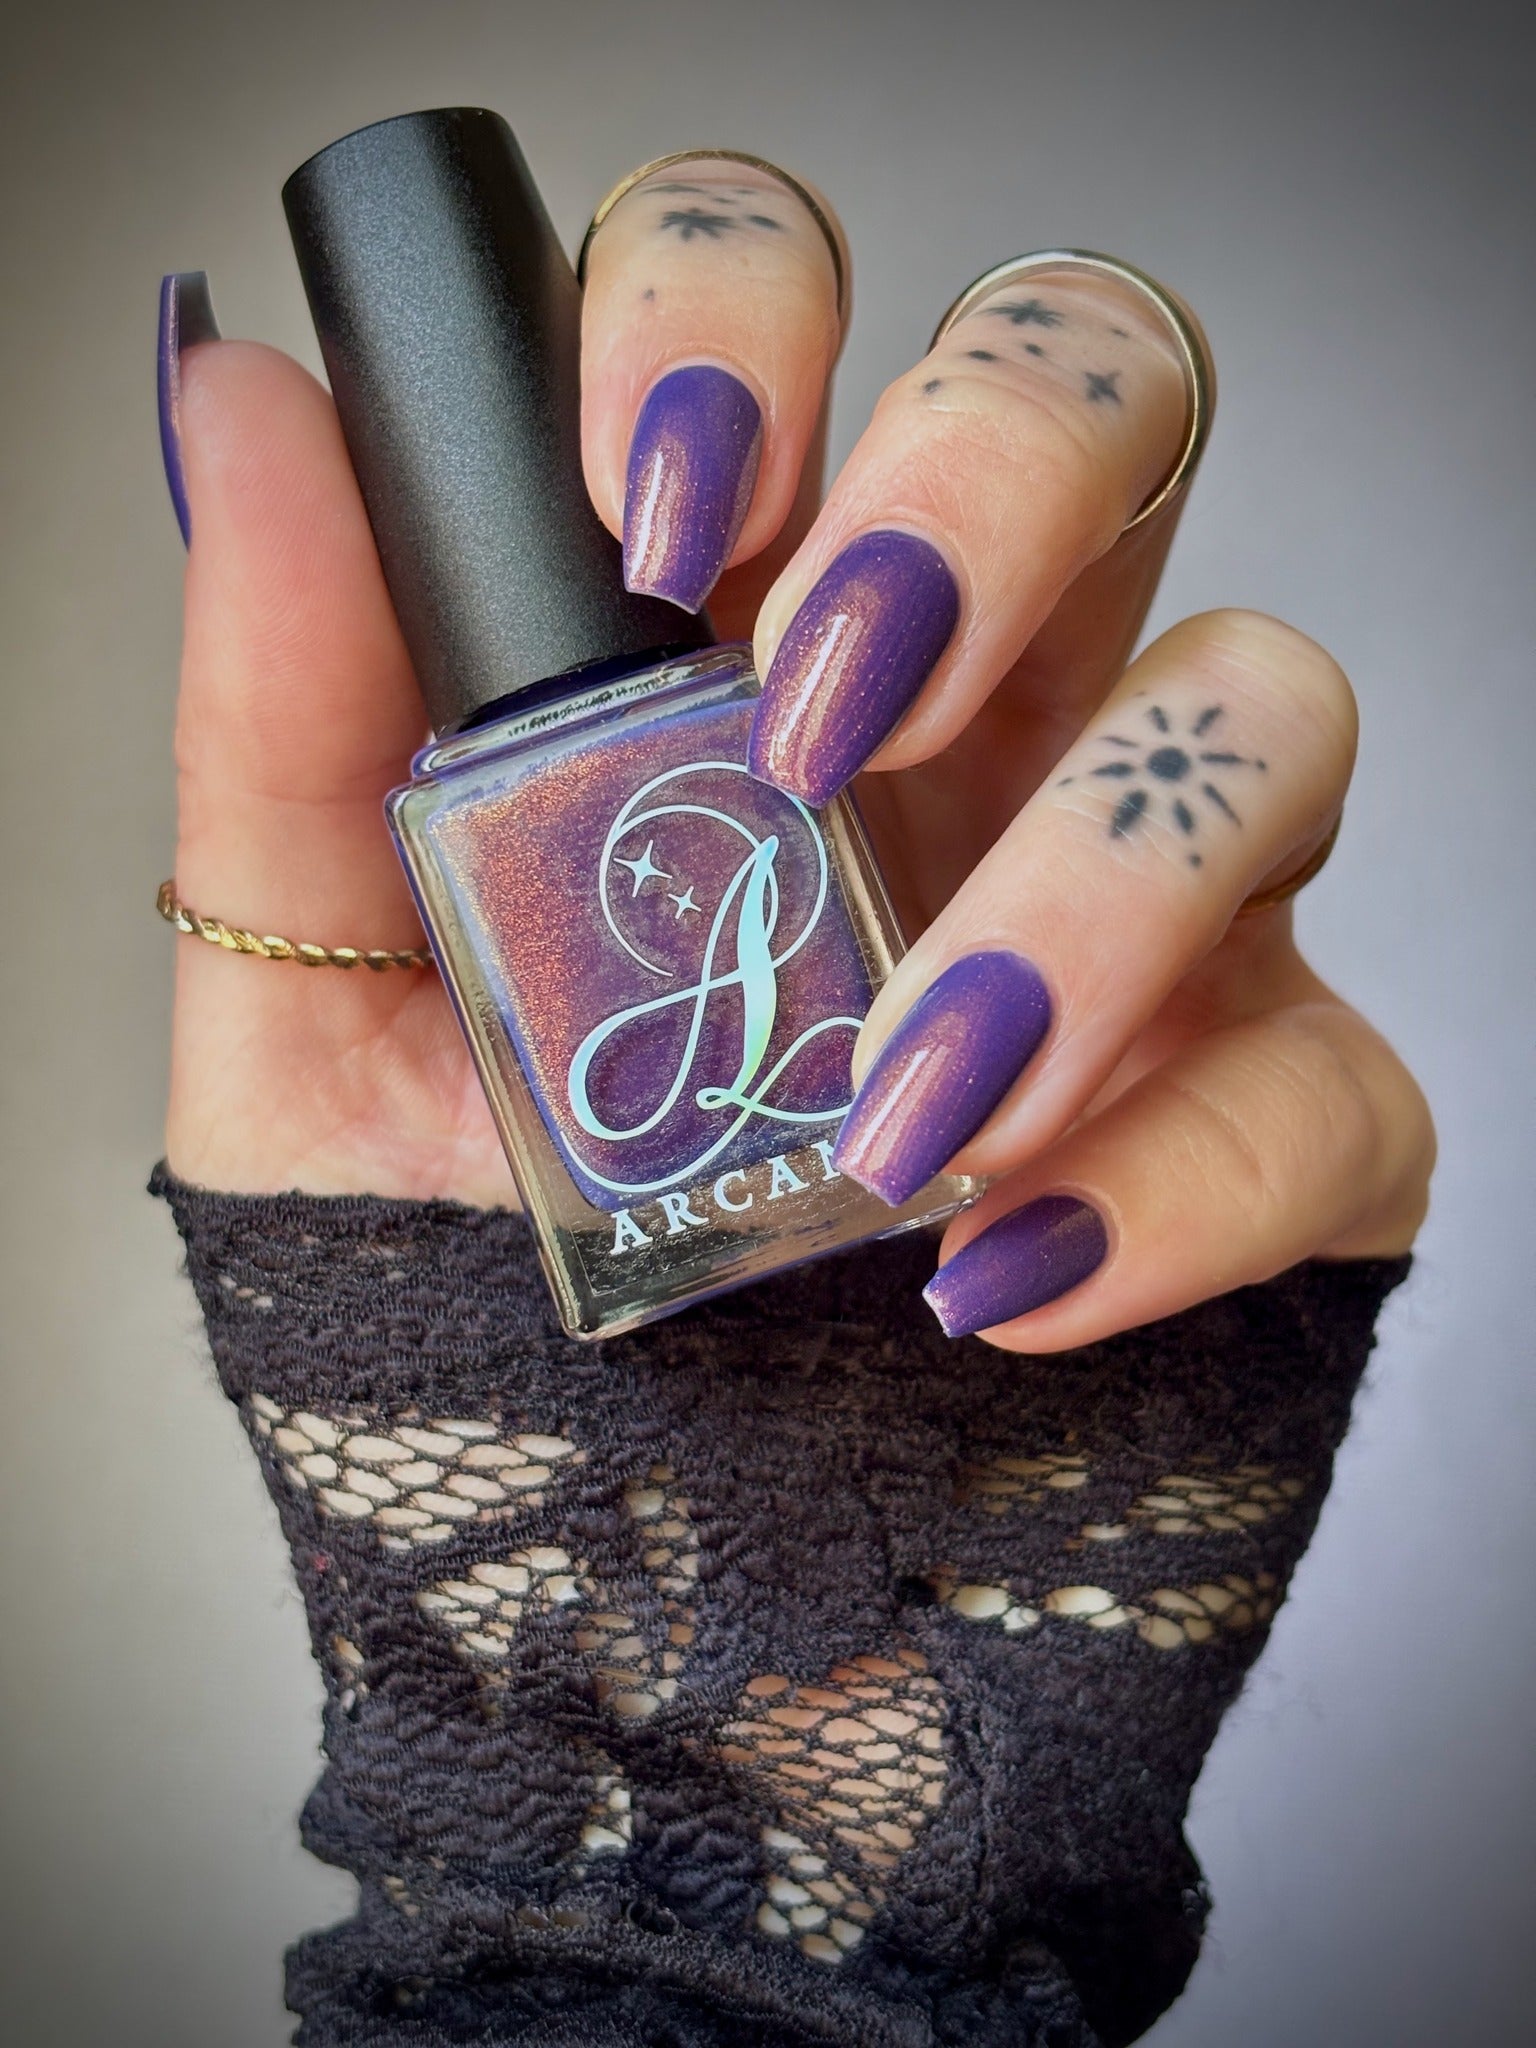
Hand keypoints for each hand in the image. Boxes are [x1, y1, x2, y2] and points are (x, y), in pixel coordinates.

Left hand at [161, 155, 1431, 1347]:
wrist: (641, 1655)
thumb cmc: (476, 1338)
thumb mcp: (322, 1031)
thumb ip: (290, 727)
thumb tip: (251, 404)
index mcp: (737, 676)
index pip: (797, 318)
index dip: (747, 311)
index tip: (651, 508)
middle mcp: (971, 748)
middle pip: (1098, 399)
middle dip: (993, 480)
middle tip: (834, 716)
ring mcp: (1154, 927)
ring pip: (1273, 699)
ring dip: (1106, 869)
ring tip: (904, 1094)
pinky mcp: (1277, 1130)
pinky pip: (1330, 1084)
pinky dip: (1183, 1178)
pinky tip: (1003, 1282)